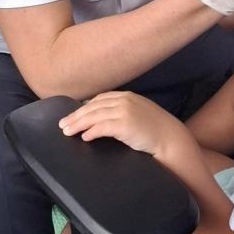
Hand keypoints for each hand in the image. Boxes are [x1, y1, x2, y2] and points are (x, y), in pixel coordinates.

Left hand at [59, 92, 180, 155]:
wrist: (171, 138)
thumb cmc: (156, 130)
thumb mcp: (139, 114)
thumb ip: (124, 111)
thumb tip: (105, 120)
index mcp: (128, 96)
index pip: (100, 99)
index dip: (85, 107)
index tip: (74, 114)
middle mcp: (125, 100)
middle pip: (93, 106)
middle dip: (76, 116)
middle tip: (63, 124)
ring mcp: (124, 111)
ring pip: (93, 116)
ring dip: (78, 124)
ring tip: (67, 132)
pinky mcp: (124, 124)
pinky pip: (101, 127)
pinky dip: (90, 131)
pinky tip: (84, 137)